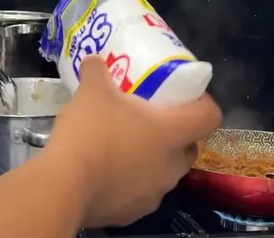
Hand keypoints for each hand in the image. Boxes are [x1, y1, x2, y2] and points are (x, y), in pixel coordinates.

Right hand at [43, 57, 221, 228]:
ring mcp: (154, 193)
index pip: (209, 116)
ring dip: (152, 160)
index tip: (184, 97)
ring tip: (122, 147)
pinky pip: (140, 192)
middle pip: (187, 147)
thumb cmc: (90, 132)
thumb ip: (97, 71)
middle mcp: (171, 165)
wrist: (64, 186)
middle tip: (149, 120)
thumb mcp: (91, 91)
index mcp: (171, 132)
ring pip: (164, 172)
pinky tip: (105, 173)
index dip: (203, 104)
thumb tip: (94, 60)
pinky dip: (130, 182)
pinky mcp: (134, 213)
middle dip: (174, 135)